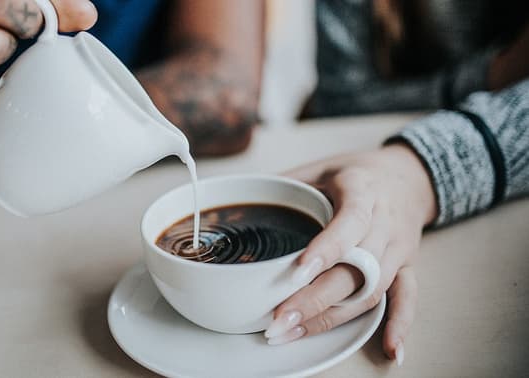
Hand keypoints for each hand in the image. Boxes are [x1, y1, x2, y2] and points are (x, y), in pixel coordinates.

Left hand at [264, 144, 437, 363]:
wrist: (407, 175)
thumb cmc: (356, 173)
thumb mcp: (320, 167)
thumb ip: (285, 182)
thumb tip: (240, 195)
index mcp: (363, 191)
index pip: (349, 223)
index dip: (326, 249)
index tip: (297, 272)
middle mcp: (384, 222)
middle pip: (356, 268)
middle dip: (315, 298)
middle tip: (278, 319)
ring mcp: (398, 248)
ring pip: (372, 290)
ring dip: (333, 316)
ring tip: (293, 332)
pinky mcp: (407, 266)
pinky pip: (407, 297)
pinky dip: (400, 325)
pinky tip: (389, 351)